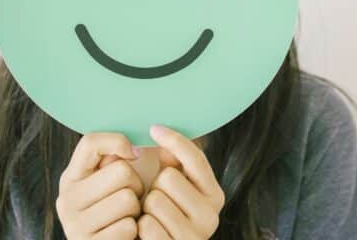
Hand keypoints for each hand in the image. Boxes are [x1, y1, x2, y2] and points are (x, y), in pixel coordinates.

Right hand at [56, 132, 143, 238]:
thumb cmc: (121, 211)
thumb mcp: (113, 182)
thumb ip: (116, 159)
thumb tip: (133, 151)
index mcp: (71, 178)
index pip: (90, 143)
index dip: (118, 142)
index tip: (135, 154)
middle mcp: (67, 200)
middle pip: (121, 171)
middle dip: (137, 184)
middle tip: (132, 197)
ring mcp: (75, 226)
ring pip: (127, 199)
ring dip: (138, 209)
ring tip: (128, 216)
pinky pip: (128, 227)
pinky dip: (135, 231)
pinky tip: (126, 235)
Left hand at [138, 125, 224, 239]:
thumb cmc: (166, 216)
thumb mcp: (175, 188)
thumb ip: (174, 163)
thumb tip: (161, 133)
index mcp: (215, 195)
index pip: (196, 158)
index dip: (174, 140)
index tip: (154, 128)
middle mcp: (210, 216)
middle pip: (168, 177)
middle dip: (155, 186)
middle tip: (158, 200)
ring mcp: (194, 237)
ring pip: (155, 200)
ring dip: (146, 208)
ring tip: (153, 217)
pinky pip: (146, 225)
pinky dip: (141, 227)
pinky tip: (148, 233)